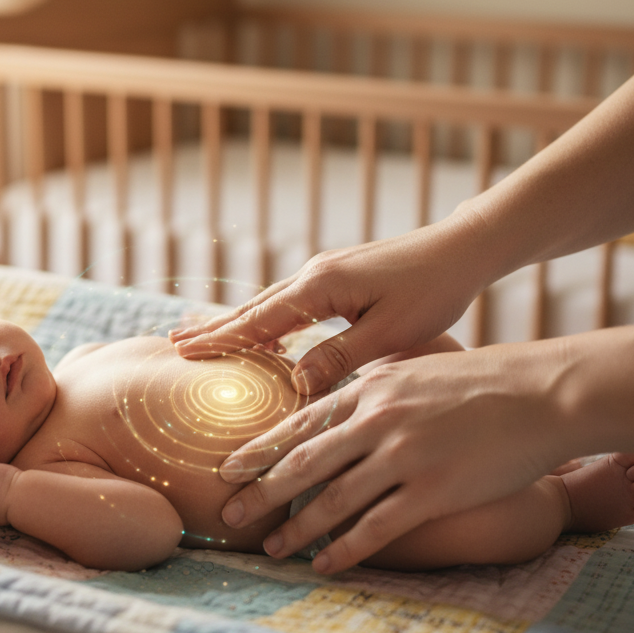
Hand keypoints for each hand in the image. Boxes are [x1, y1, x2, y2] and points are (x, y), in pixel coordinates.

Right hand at [171, 215, 487, 394]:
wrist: (462, 249)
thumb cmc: (433, 292)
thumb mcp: (390, 333)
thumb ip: (341, 357)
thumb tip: (296, 383)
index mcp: (320, 287)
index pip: (259, 320)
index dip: (221, 339)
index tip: (182, 352)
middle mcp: (313, 274)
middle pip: (253, 308)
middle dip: (214, 328)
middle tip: (172, 343)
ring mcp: (324, 272)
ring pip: (268, 303)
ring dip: (234, 321)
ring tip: (201, 335)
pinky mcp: (337, 276)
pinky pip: (288, 301)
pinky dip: (264, 317)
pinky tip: (260, 331)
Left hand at [217, 342, 575, 573]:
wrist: (539, 394)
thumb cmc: (477, 380)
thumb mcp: (413, 368)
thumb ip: (370, 387)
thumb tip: (331, 402)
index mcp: (369, 388)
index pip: (300, 424)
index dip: (259, 450)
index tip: (227, 469)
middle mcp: (376, 421)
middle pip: (303, 463)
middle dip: (260, 492)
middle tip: (227, 515)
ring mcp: (403, 457)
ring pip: (333, 499)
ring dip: (297, 529)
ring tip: (270, 548)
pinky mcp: (432, 491)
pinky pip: (377, 527)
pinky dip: (345, 550)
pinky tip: (323, 565)